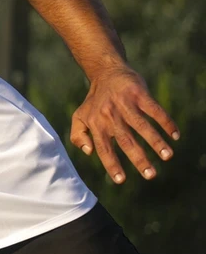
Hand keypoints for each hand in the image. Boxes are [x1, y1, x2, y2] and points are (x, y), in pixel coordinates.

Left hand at [70, 66, 178, 183]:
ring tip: (167, 156)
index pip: (104, 148)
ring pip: (142, 126)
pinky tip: (175, 135)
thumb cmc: (94, 102)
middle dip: (138, 159)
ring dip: (155, 142)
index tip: (121, 180)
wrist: (106, 73)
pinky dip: (165, 122)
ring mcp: (125, 104)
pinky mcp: (139, 94)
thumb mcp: (79, 117)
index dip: (112, 164)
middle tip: (150, 175)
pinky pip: (154, 110)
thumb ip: (78, 136)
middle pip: (125, 141)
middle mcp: (110, 116)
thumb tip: (88, 153)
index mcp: (97, 125)